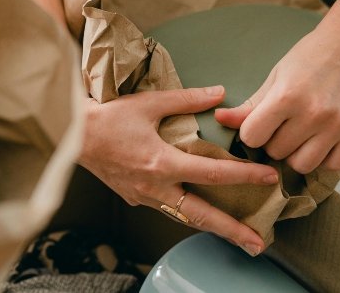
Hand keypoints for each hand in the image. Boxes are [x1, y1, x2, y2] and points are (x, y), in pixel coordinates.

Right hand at [79, 86, 278, 254]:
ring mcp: (143, 197)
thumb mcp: (149, 103)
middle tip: (258, 244)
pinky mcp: (134, 198)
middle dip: (232, 231)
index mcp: (162, 163)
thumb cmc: (107, 118)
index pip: (213, 174)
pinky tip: (201, 213)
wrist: (71, 136)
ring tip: (237, 237)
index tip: (269, 178)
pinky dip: (188, 214)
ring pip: (184, 217)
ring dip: (212, 228)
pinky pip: (167, 210)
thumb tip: (219, 94)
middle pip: (202, 215)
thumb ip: (187, 100)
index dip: (245, 176)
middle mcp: (155, 188)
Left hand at [215, 27, 339, 173]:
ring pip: (303, 165)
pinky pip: (333, 165)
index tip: (259, 123)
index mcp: (286, 96)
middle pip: (276, 152)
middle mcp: (313, 113)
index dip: (251, 133)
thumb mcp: (275, 77)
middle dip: (274, 142)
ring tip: (300, 136)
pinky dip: (323, 158)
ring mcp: (337, 125)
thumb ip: (249, 105)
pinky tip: (320, 141)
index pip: (252, 137)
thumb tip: (218, 120)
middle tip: (283, 125)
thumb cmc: (308, 58)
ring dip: (296, 155)